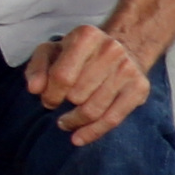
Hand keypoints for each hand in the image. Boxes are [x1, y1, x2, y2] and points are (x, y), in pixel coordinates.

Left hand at [23, 21, 148, 143]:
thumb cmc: (80, 54)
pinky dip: (93, 132)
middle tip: (61, 106)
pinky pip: (113, 119)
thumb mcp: (52, 52)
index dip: (50, 94)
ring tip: (67, 122)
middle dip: (64, 105)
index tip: (47, 100)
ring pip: (94, 110)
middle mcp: (111, 49)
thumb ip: (37, 68)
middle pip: (77, 95)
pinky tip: (79, 137)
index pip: (62, 76)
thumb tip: (34, 89)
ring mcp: (127, 69)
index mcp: (87, 36)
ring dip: (75, 121)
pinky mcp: (139, 87)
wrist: (124, 47)